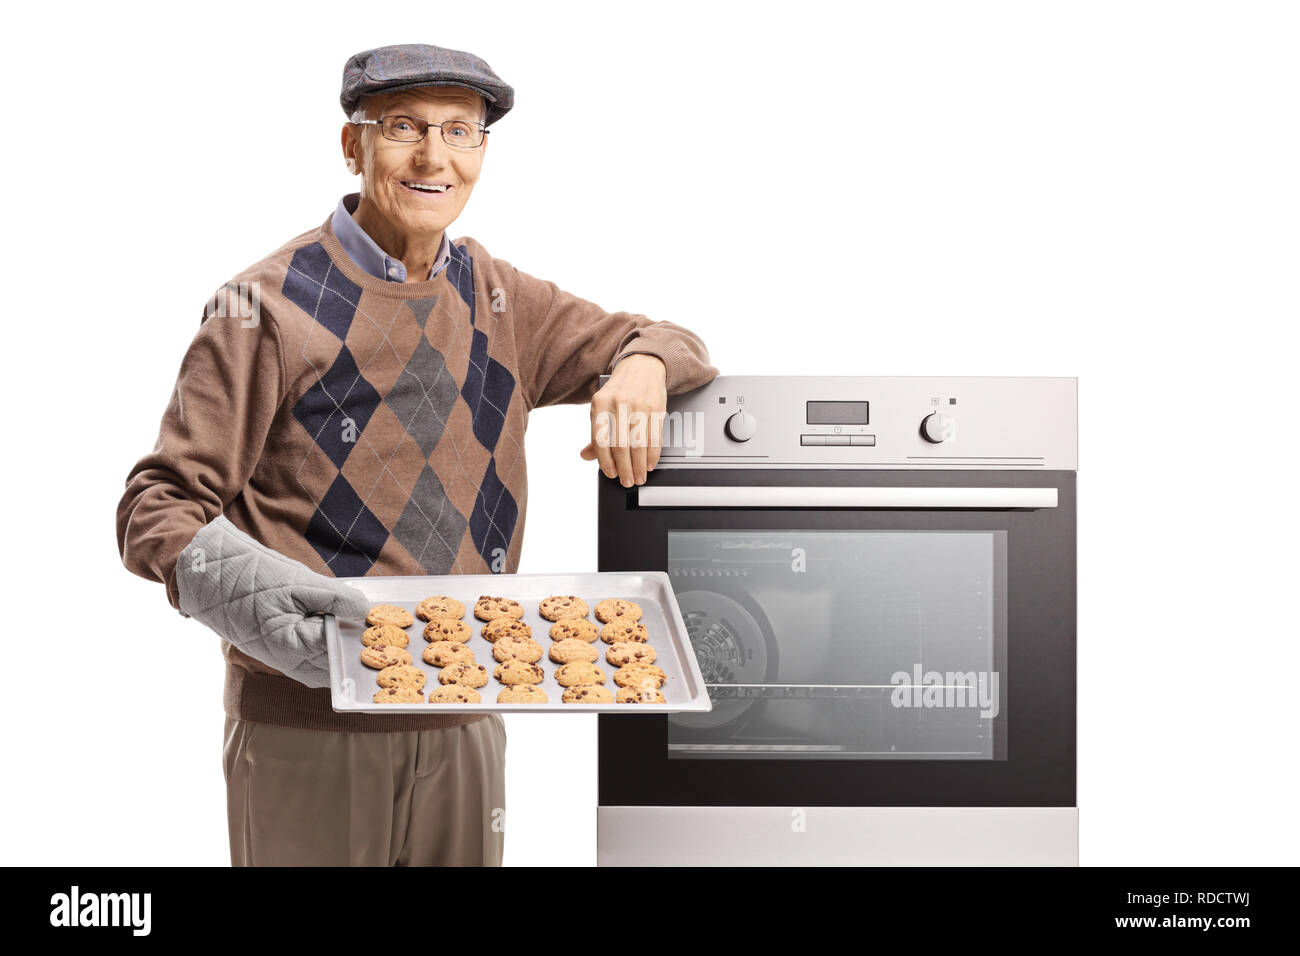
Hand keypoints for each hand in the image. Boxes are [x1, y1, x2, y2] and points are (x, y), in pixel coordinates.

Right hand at [176, 515, 370, 687]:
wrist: (214, 580)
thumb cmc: (251, 578)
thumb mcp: (298, 582)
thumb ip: (335, 598)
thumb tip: (366, 611)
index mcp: (293, 646)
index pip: (341, 649)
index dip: (366, 635)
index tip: (387, 621)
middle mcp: (293, 664)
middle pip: (340, 662)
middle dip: (362, 645)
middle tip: (387, 625)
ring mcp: (291, 664)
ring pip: (333, 664)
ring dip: (350, 647)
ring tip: (371, 624)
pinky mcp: (290, 657)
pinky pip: (322, 659)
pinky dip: (336, 645)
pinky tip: (349, 625)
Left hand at [579, 354, 666, 486]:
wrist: (642, 365)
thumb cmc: (619, 390)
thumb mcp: (602, 406)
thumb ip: (596, 432)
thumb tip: (586, 456)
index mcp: (600, 403)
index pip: (601, 439)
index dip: (605, 461)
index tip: (610, 473)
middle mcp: (619, 404)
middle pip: (621, 445)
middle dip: (624, 468)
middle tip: (626, 481)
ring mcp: (639, 405)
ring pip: (638, 444)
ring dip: (639, 466)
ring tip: (638, 477)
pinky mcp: (656, 407)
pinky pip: (654, 437)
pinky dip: (652, 455)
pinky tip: (649, 464)